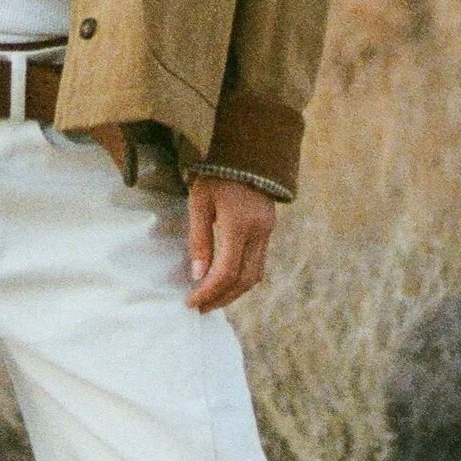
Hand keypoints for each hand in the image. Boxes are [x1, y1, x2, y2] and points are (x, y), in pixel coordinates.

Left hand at [186, 177, 276, 310]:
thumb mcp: (199, 202)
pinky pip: (258, 264)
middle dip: (221, 298)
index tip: (191, 302)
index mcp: (239, 224)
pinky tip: (225, 281)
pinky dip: (241, 278)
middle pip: (244, 280)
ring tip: (211, 299)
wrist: (247, 153)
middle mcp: (258, 231)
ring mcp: (267, 232)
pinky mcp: (269, 230)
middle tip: (200, 307)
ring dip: (233, 292)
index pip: (226, 272)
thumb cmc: (216, 174)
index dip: (208, 292)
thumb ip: (199, 239)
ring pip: (255, 275)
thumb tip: (197, 275)